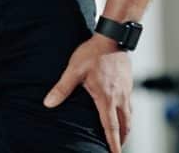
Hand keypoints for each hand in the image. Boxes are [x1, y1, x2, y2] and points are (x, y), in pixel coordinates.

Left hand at [43, 33, 132, 152]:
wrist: (113, 36)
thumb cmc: (93, 53)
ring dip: (127, 127)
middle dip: (123, 139)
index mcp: (106, 98)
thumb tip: (48, 103)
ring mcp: (126, 90)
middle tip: (118, 149)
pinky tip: (123, 112)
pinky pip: (130, 104)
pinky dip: (128, 114)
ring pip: (130, 115)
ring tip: (123, 135)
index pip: (111, 127)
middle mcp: (119, 96)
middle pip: (125, 125)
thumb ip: (62, 88)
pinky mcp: (129, 82)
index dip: (113, 143)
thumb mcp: (74, 70)